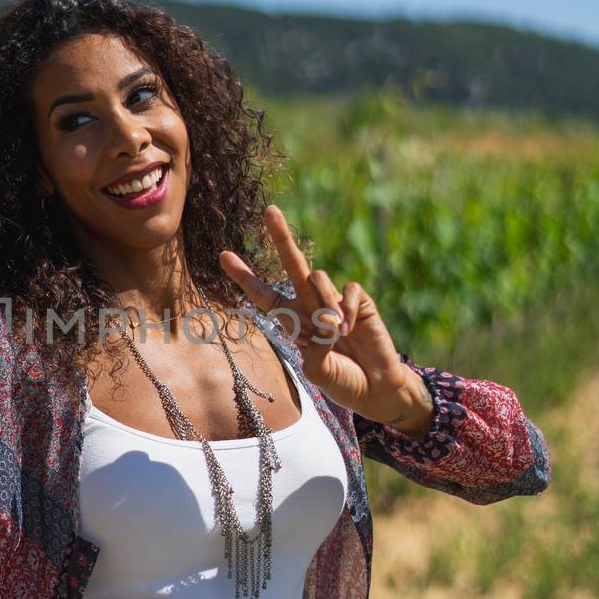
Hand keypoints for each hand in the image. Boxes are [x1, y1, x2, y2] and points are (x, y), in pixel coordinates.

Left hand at [219, 204, 432, 429]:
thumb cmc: (342, 381)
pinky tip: (354, 329)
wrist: (375, 388)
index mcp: (291, 320)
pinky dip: (349, 311)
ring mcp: (334, 299)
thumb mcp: (318, 371)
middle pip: (292, 265)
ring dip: (323, 304)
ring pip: (318, 278)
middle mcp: (309, 304)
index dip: (245, 277)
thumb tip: (329, 318)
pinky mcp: (359, 300)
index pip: (264, 295)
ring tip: (337, 332)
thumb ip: (317, 345)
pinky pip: (348, 291)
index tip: (223, 256)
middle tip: (270, 210)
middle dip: (281, 237)